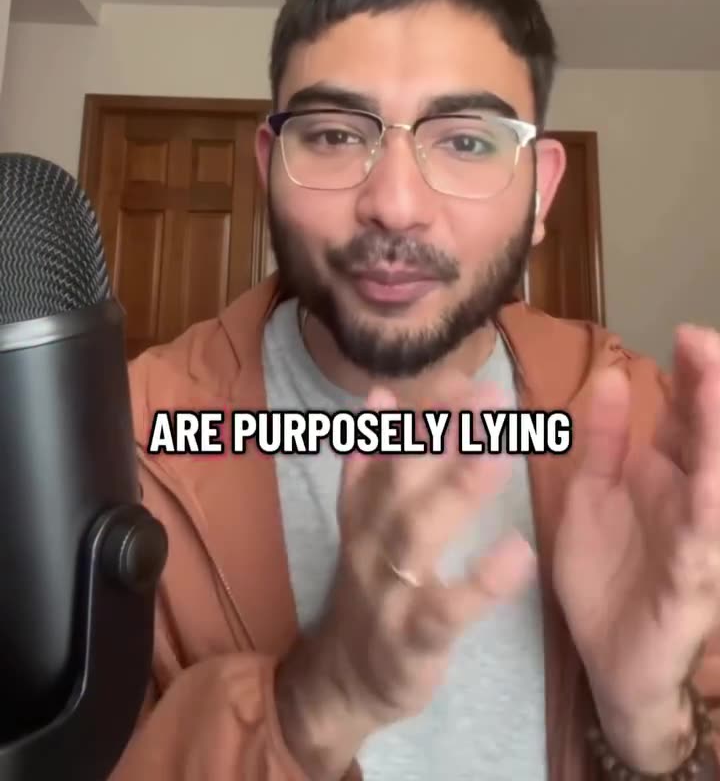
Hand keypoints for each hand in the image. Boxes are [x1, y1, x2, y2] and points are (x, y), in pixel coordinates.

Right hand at [275, 370, 535, 780]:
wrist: (345, 679)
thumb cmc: (374, 584)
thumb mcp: (366, 519)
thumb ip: (375, 459)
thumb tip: (381, 391)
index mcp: (365, 505)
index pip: (390, 444)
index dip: (425, 409)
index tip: (465, 374)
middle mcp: (370, 537)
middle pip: (403, 475)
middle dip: (444, 432)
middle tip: (492, 395)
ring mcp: (387, 587)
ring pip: (416, 532)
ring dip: (457, 489)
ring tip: (502, 453)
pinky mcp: (411, 639)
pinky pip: (445, 610)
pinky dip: (480, 583)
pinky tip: (519, 553)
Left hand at [554, 325, 719, 772]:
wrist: (607, 660)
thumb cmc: (607, 574)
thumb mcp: (592, 492)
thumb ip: (605, 438)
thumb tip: (612, 376)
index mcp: (666, 473)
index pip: (687, 414)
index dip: (692, 374)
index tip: (688, 333)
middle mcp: (691, 497)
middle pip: (709, 435)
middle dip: (713, 389)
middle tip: (706, 342)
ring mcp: (696, 537)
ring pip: (716, 477)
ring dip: (716, 433)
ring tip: (715, 386)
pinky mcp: (690, 579)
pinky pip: (701, 539)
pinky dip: (707, 506)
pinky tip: (707, 480)